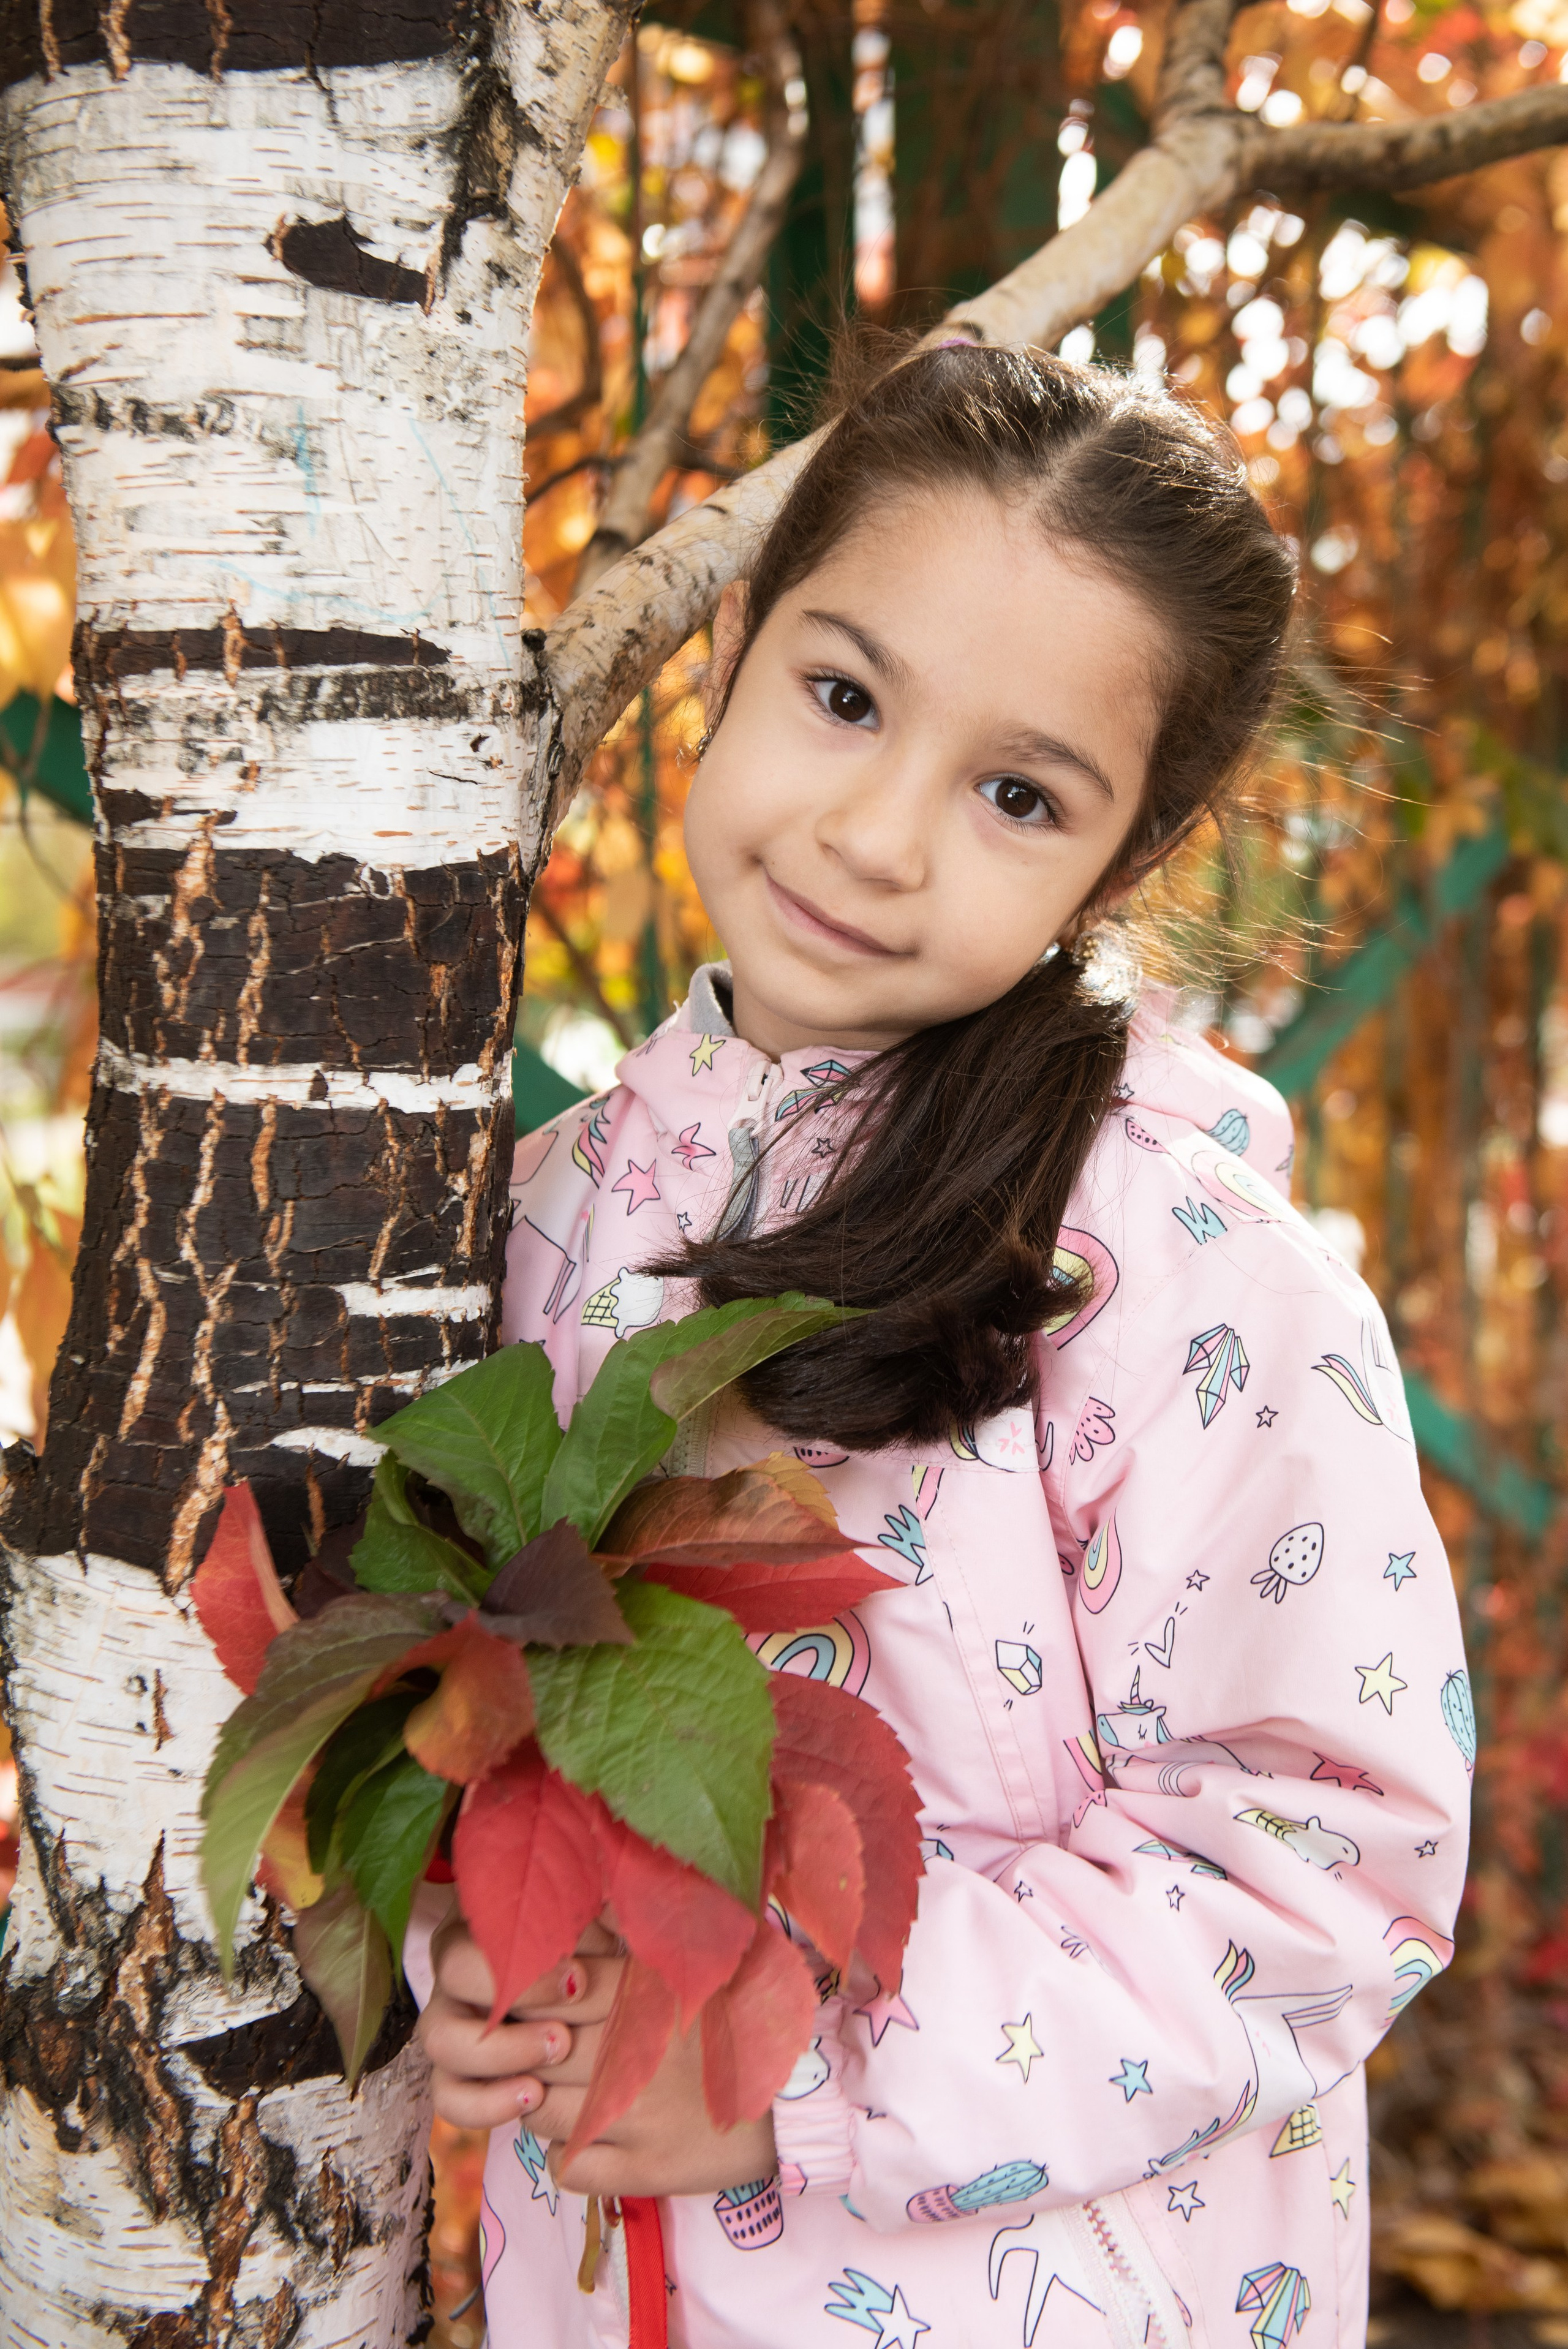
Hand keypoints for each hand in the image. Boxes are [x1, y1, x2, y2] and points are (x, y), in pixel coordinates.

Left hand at [417, 1913, 776, 2198]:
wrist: (801, 2096)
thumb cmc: (744, 2022)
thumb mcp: (700, 1965)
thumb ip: (643, 1937)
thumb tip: (595, 1901)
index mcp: (644, 1997)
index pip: (554, 1987)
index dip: (531, 1995)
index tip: (532, 2002)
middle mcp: (632, 2055)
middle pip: (537, 2050)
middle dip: (528, 2049)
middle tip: (538, 2049)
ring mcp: (636, 2116)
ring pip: (541, 2111)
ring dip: (539, 2102)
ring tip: (558, 2093)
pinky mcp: (646, 2169)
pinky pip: (569, 2166)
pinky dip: (564, 2154)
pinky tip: (582, 2137)